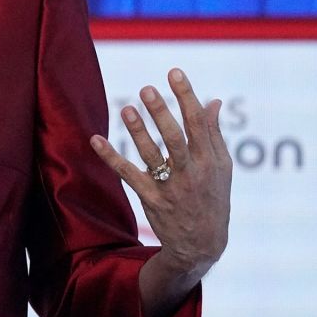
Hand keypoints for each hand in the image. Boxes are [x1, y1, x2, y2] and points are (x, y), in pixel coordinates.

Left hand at [91, 68, 231, 276]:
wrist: (201, 244)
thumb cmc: (212, 198)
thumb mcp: (221, 168)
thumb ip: (214, 134)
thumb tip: (213, 101)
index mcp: (209, 161)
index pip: (198, 124)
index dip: (187, 97)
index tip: (174, 73)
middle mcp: (190, 173)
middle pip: (175, 139)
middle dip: (162, 114)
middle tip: (147, 89)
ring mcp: (169, 187)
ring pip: (151, 156)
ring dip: (138, 133)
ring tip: (127, 109)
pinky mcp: (150, 198)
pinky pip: (128, 175)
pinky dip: (111, 158)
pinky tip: (95, 140)